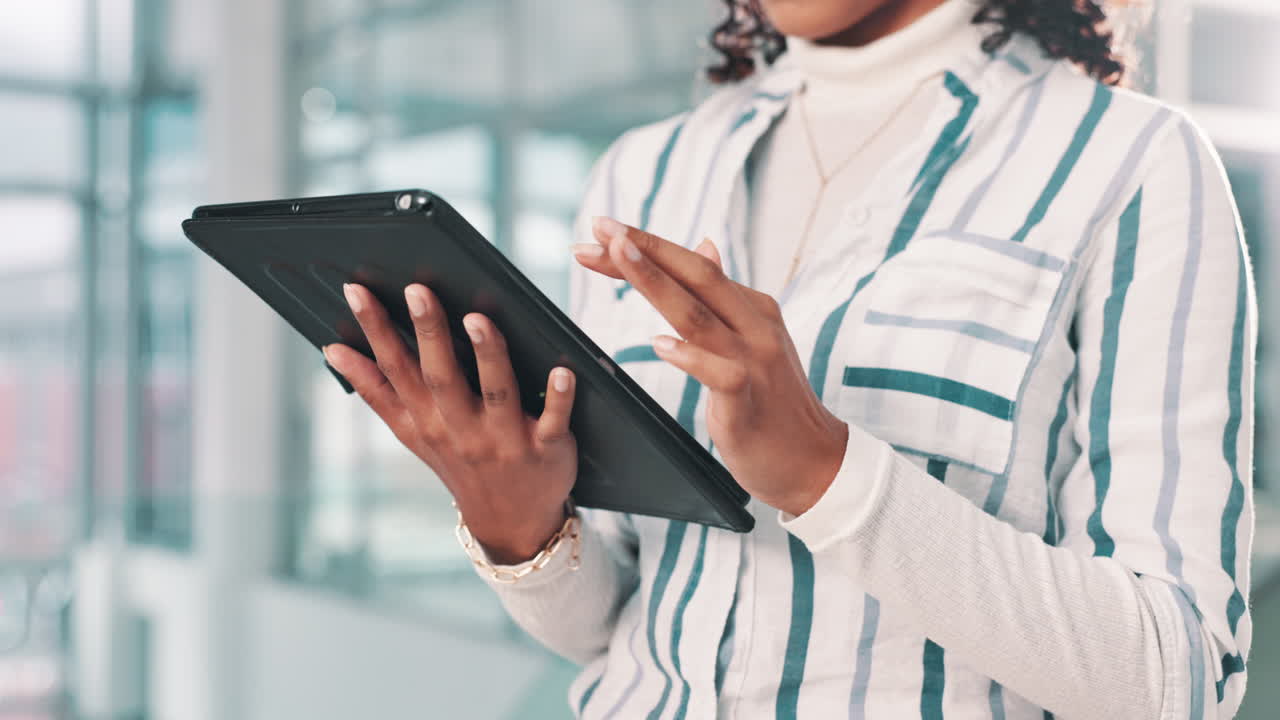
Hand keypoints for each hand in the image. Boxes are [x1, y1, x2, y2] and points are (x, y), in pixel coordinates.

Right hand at [323, 282, 576, 563]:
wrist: (511, 521)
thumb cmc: (459, 460)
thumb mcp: (411, 432)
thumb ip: (375, 391)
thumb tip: (332, 351)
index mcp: (426, 419)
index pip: (396, 368)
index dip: (375, 330)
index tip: (357, 291)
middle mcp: (461, 429)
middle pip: (441, 376)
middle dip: (428, 333)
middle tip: (417, 290)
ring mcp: (504, 440)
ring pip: (496, 392)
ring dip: (488, 356)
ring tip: (477, 319)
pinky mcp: (546, 449)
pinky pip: (553, 421)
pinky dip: (559, 398)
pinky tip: (563, 371)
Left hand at [573, 217, 848, 516]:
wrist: (815, 460)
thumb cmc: (773, 402)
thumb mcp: (751, 339)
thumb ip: (724, 296)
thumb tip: (704, 244)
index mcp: (752, 307)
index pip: (693, 266)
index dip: (647, 245)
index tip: (602, 229)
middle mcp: (755, 325)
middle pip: (695, 276)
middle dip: (644, 248)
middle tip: (599, 228)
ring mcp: (755, 360)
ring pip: (697, 314)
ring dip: (654, 282)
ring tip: (618, 256)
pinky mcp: (749, 400)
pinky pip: (719, 373)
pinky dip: (689, 356)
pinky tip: (660, 345)